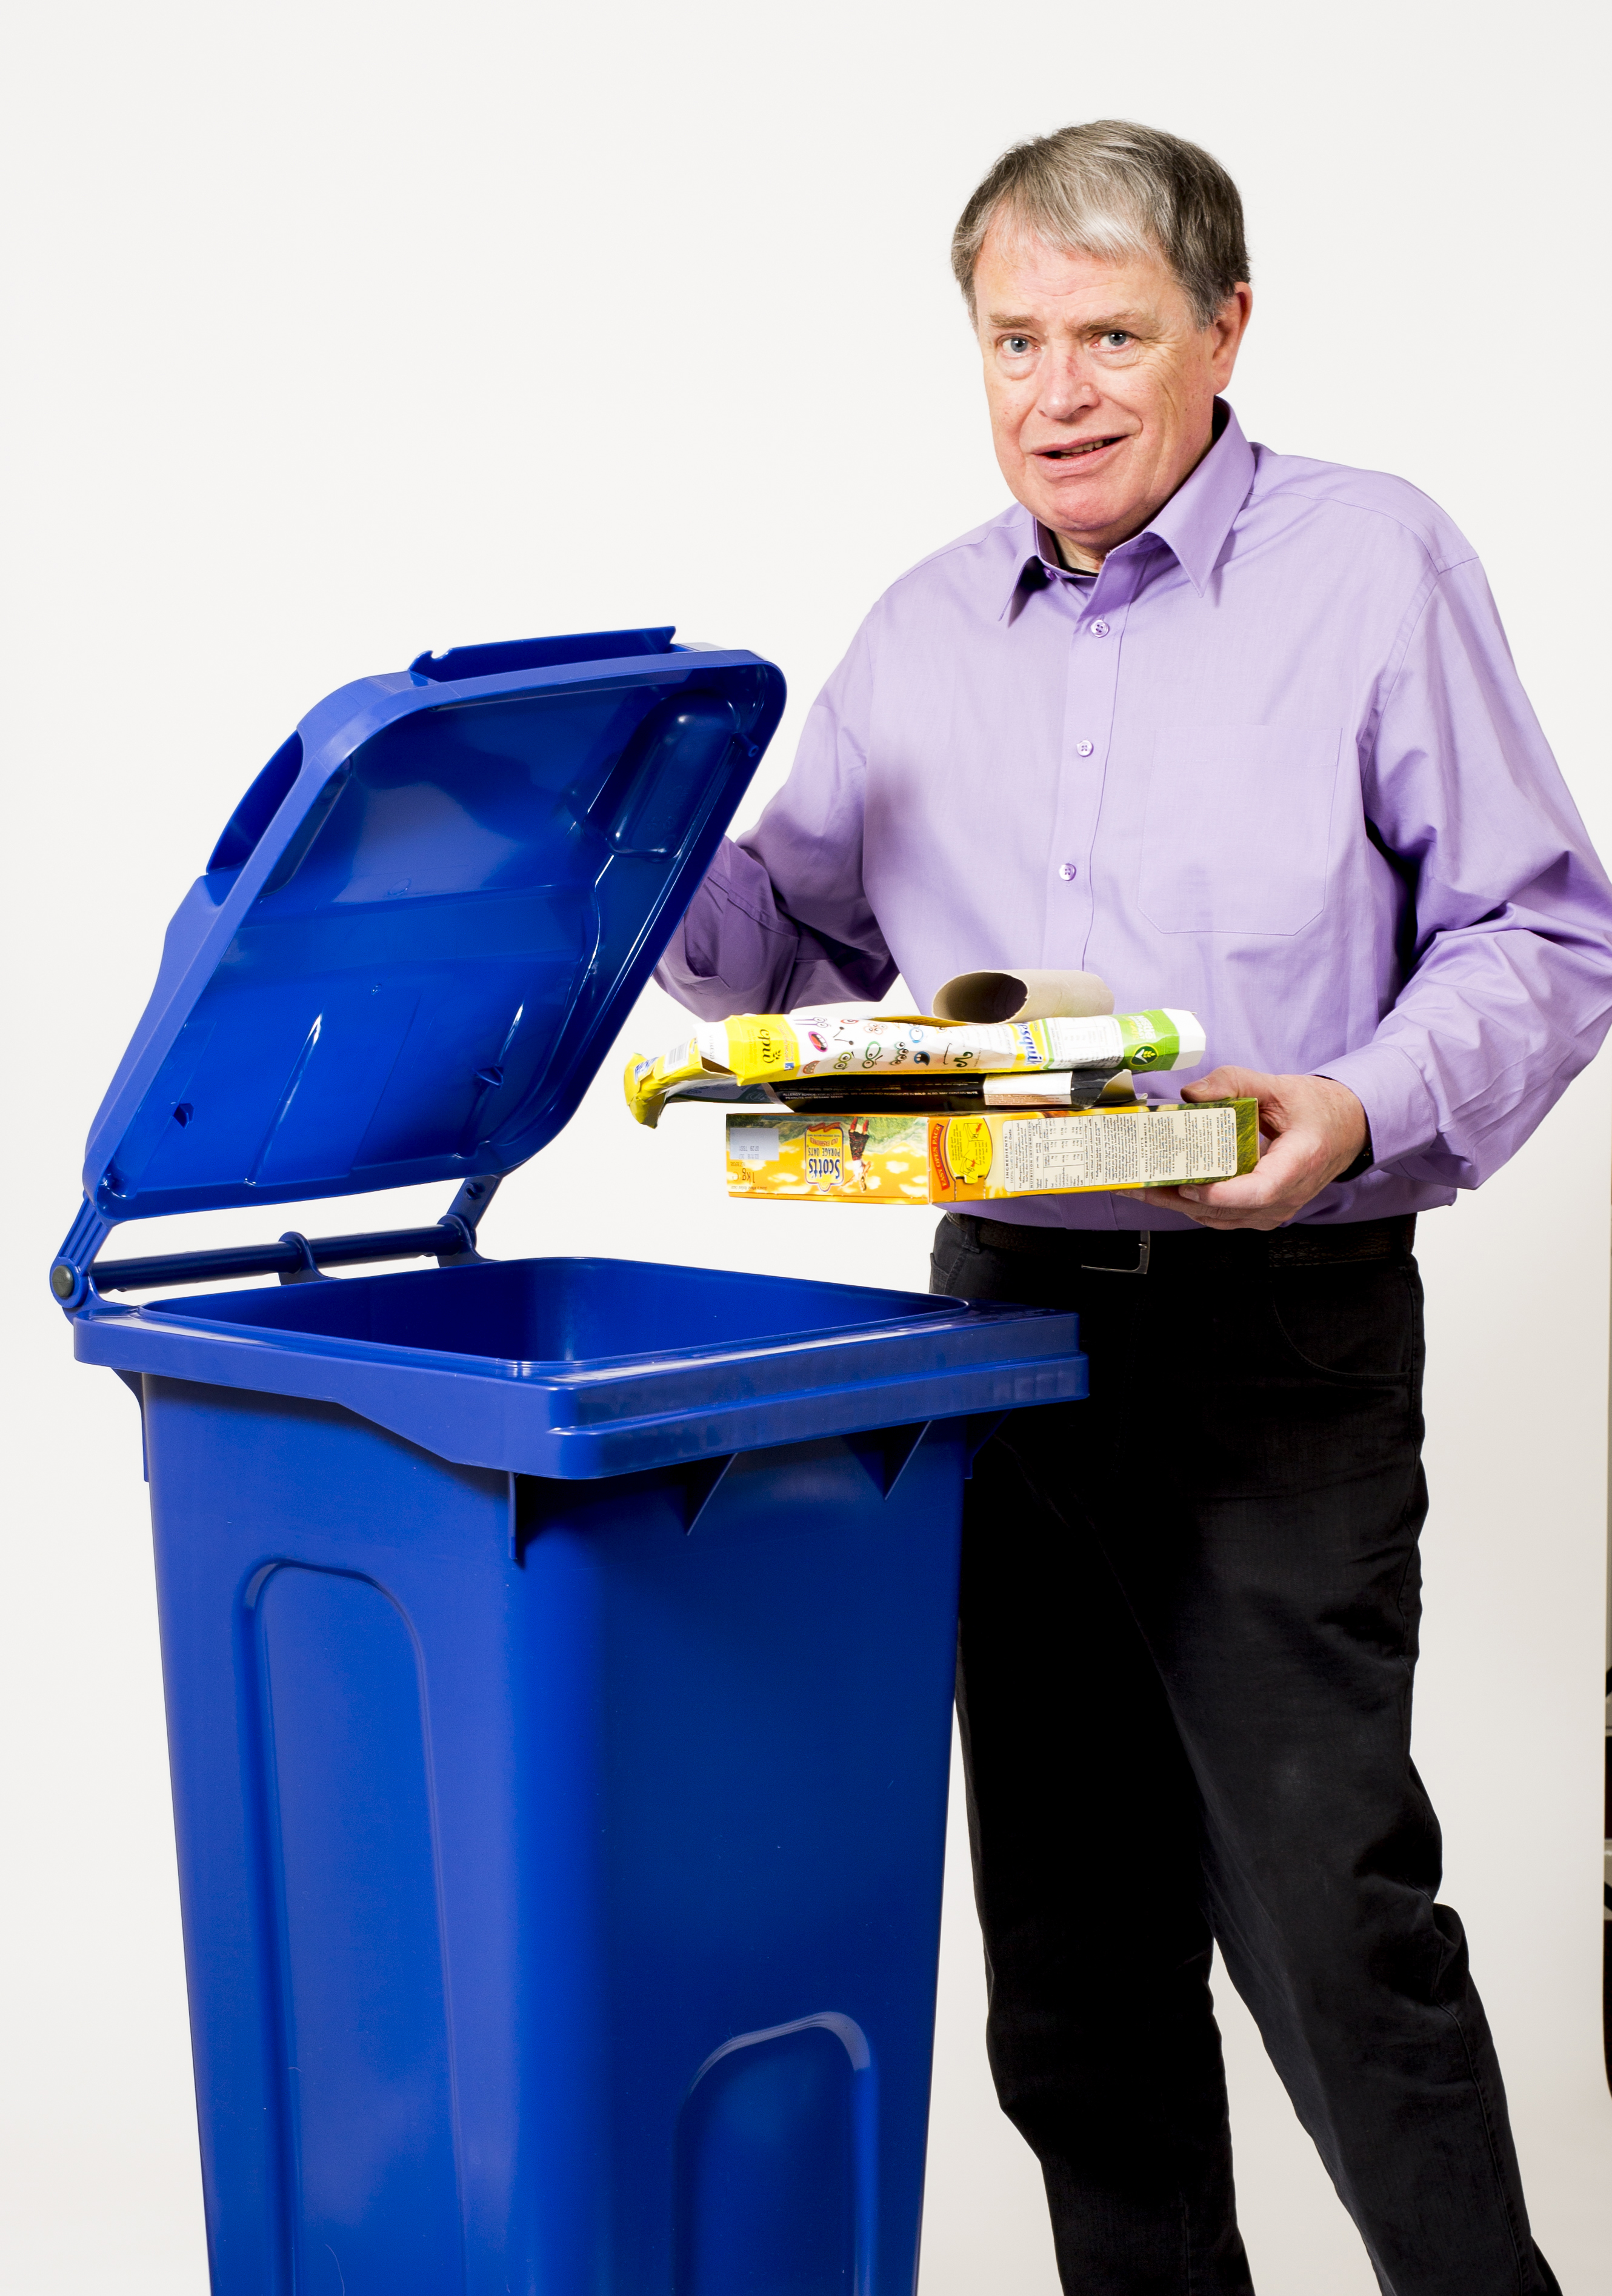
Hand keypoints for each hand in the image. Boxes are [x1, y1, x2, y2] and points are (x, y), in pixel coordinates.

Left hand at [1141, 1066, 1368, 1231]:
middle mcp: (1287, 1197)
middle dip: (1177, 1198)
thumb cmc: (1316, 1111)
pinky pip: (1223, 1217)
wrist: (1342, 1131)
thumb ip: (1233, 1082)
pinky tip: (1165, 1191)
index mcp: (1297, 1164)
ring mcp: (1274, 1210)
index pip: (1259, 1192)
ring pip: (1220, 1218)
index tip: (1189, 1184)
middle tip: (1139, 1181)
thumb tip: (1192, 1093)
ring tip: (1141, 1186)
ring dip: (1178, 1205)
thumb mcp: (1277, 1086)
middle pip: (1228, 1210)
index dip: (1221, 1194)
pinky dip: (1193, 1206)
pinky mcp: (1261, 1213)